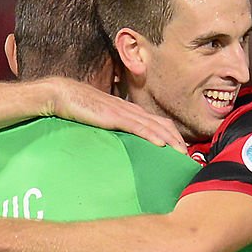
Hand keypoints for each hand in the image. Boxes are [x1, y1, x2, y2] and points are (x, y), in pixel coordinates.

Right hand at [47, 77, 186, 153]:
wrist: (63, 95)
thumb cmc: (78, 107)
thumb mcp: (100, 119)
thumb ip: (112, 128)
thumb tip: (118, 142)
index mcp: (128, 110)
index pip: (157, 121)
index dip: (171, 134)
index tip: (180, 149)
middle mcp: (130, 109)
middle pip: (162, 124)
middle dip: (177, 140)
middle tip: (188, 156)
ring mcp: (123, 112)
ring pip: (154, 126)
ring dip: (171, 140)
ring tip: (182, 154)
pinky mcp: (114, 117)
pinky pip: (137, 127)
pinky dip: (151, 135)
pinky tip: (161, 144)